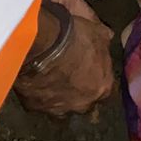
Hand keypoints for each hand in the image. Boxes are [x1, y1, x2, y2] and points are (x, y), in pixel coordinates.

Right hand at [14, 0, 115, 117]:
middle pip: (83, 102)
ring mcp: (59, 109)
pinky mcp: (35, 108)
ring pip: (61, 107)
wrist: (41, 44)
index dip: (96, 77)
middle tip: (68, 73)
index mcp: (103, 87)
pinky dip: (37, 94)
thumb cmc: (74, 37)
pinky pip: (38, 102)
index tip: (89, 68)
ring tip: (49, 78)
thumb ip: (104, 40)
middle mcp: (83, 104)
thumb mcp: (97, 31)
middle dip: (78, 92)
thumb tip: (108, 37)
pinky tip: (33, 79)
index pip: (104, 88)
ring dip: (58, 96)